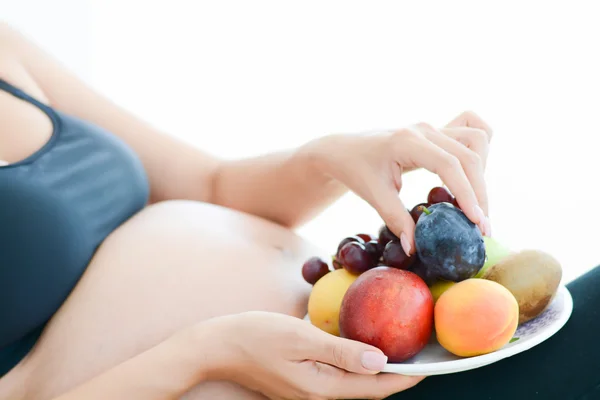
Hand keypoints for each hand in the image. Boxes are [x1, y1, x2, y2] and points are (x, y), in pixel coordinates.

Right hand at [194, 311, 423, 398]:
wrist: (217, 346)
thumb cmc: (256, 337)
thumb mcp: (301, 338)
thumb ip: (341, 351)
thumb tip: (380, 361)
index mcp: (321, 388)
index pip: (373, 387)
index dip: (404, 379)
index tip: (429, 367)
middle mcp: (318, 394)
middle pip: (366, 388)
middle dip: (395, 375)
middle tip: (419, 355)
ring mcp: (307, 389)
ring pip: (351, 382)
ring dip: (375, 369)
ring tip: (397, 349)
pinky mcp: (300, 380)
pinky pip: (335, 375)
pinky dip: (353, 363)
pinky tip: (358, 347)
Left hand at [302, 110, 492, 255]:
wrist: (344, 150)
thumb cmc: (355, 170)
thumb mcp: (373, 195)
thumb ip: (395, 220)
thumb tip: (414, 249)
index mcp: (406, 141)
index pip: (448, 165)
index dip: (466, 193)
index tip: (476, 222)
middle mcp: (424, 129)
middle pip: (469, 155)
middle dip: (480, 192)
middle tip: (483, 227)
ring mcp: (432, 127)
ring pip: (476, 139)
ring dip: (482, 171)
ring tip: (474, 202)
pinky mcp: (437, 131)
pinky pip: (471, 131)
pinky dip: (480, 151)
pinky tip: (473, 176)